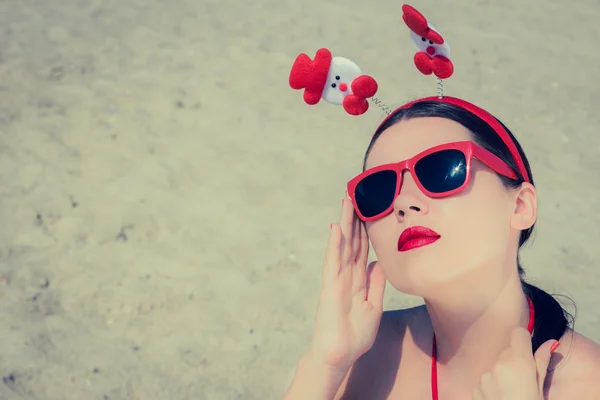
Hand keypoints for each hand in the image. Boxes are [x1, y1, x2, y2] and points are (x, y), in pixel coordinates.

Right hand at [306, 197, 386, 372]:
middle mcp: (346, 275)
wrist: (340, 355)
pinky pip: (332, 262)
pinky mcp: (329, 287)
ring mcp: (336, 279)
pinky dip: (334, 245)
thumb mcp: (373, 307)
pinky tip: (336, 228)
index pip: (362, 249)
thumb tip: (378, 263)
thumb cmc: (355, 335)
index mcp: (357, 280)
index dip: (365, 229)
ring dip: (344, 224)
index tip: (369, 209)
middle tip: (356, 195)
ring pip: (342, 246)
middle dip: (355, 219)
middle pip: (352, 242)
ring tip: (346, 202)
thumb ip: (375, 285)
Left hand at [473, 328, 559, 399]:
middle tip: (522, 380)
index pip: (518, 333)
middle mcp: (499, 365)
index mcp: (519, 363)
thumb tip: (551, 343)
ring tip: (511, 393)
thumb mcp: (541, 389)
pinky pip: (485, 379)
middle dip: (514, 361)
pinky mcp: (475, 387)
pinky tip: (500, 399)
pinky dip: (492, 386)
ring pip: (495, 366)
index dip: (523, 340)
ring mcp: (485, 376)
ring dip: (502, 374)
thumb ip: (542, 363)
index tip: (527, 350)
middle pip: (507, 351)